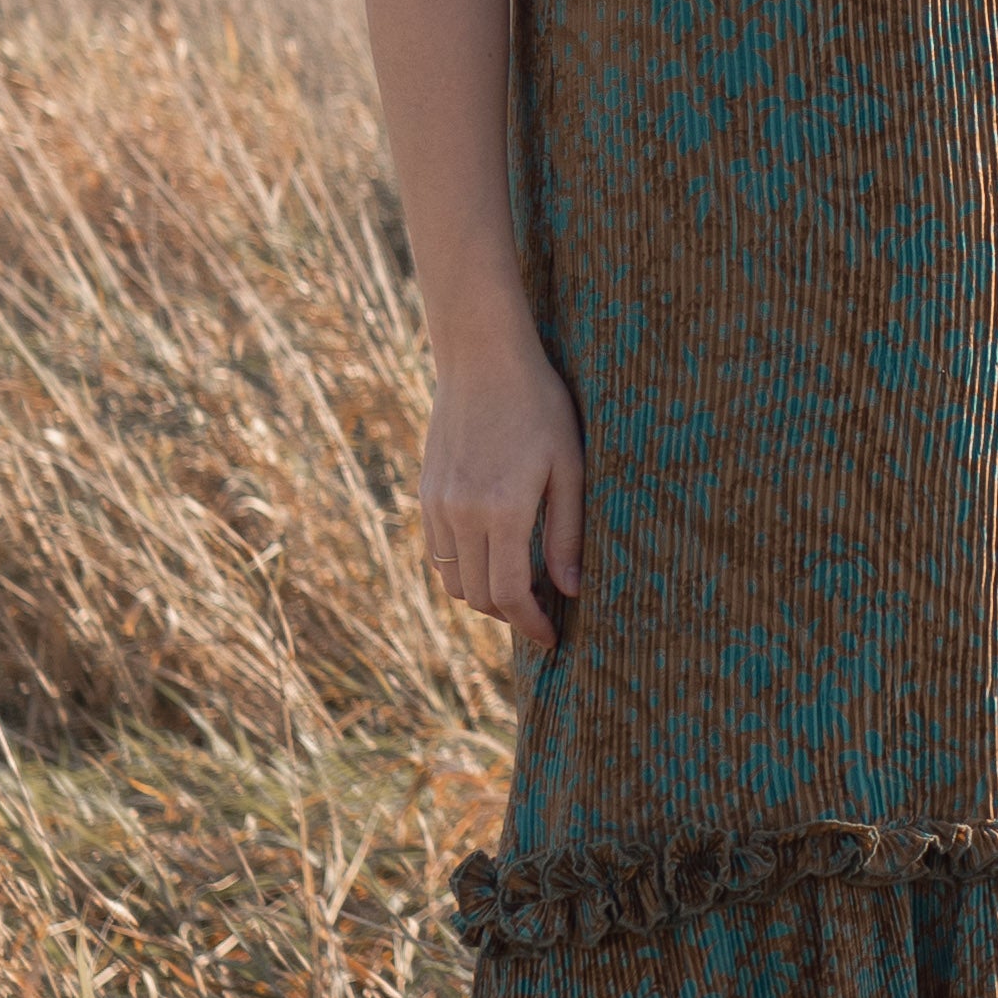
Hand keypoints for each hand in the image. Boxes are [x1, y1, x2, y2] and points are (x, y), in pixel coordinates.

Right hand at [419, 340, 584, 653]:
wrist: (482, 359)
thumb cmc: (539, 407)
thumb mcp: (569, 467)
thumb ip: (566, 532)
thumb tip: (570, 590)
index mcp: (502, 510)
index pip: (510, 594)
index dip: (532, 624)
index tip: (553, 637)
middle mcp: (461, 514)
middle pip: (479, 596)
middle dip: (511, 615)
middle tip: (544, 612)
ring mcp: (437, 505)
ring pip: (453, 581)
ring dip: (484, 596)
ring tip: (520, 588)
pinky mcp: (426, 494)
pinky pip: (438, 553)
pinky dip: (463, 569)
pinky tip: (493, 557)